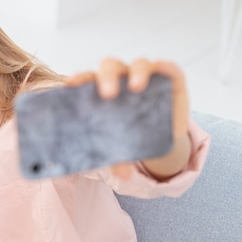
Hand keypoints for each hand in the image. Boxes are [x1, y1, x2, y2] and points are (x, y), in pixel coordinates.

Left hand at [66, 57, 189, 179]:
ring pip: (139, 64)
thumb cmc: (131, 138)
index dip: (79, 77)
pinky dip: (164, 65)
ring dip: (137, 72)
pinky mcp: (170, 78)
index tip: (71, 85)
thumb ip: (114, 159)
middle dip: (107, 77)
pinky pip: (168, 68)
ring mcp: (146, 76)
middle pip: (111, 67)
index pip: (87, 79)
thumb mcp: (121, 149)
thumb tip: (112, 177)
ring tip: (136, 87)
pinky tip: (160, 66)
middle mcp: (122, 79)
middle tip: (107, 94)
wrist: (163, 138)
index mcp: (101, 91)